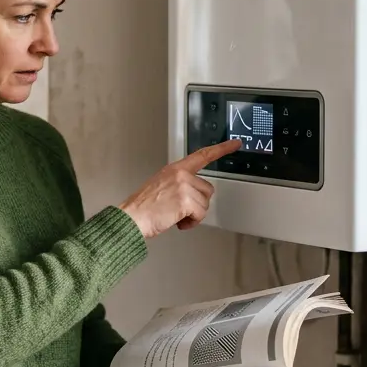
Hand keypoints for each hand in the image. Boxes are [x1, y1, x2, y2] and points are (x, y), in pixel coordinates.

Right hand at [118, 139, 240, 238]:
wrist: (132, 218)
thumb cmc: (143, 208)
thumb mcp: (161, 186)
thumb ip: (179, 184)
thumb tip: (193, 194)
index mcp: (174, 169)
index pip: (202, 155)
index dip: (221, 149)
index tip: (235, 144)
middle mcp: (180, 174)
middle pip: (207, 189)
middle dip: (197, 203)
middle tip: (179, 209)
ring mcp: (183, 186)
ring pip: (205, 203)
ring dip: (193, 214)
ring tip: (175, 216)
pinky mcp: (186, 200)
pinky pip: (200, 214)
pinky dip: (191, 222)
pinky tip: (178, 221)